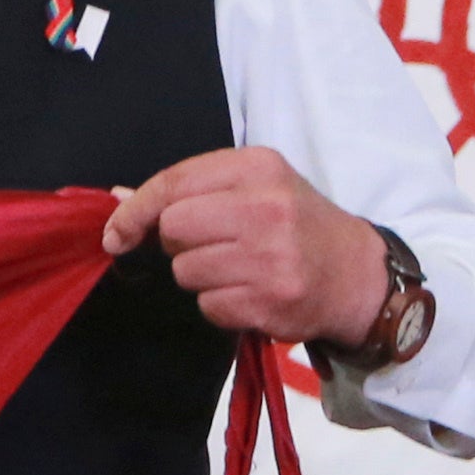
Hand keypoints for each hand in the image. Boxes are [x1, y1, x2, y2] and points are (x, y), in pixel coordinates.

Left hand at [100, 149, 392, 349]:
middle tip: (210, 245)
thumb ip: (191, 190)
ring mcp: (270, 258)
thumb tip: (120, 199)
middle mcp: (266, 208)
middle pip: (173, 228)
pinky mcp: (270, 302)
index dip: (135, 211)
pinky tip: (249, 293)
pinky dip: (220, 305)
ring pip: (186, 271)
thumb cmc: (297, 225)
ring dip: (200, 276)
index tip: (117, 232)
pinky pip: (209, 306)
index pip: (174, 184)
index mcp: (258, 167)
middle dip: (178, 244)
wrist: (356, 274)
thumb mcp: (256, 187)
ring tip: (237, 269)